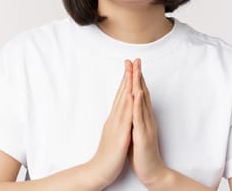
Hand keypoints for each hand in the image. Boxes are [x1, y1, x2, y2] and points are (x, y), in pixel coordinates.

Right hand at [87, 60, 133, 188]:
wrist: (99, 171)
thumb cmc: (108, 154)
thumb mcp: (115, 134)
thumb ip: (118, 122)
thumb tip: (121, 112)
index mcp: (116, 118)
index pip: (122, 96)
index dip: (127, 80)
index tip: (131, 66)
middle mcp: (115, 119)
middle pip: (122, 94)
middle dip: (127, 77)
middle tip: (131, 60)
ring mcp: (117, 126)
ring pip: (124, 102)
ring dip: (128, 85)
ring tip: (132, 71)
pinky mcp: (120, 135)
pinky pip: (126, 118)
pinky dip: (130, 105)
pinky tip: (133, 95)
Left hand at [128, 58, 169, 186]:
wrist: (152, 171)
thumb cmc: (143, 154)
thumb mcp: (137, 133)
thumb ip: (136, 120)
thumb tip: (132, 109)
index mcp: (144, 118)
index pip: (140, 95)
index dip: (136, 79)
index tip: (132, 66)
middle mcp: (147, 119)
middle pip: (142, 93)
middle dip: (138, 76)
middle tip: (136, 60)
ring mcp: (146, 126)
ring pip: (142, 102)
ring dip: (138, 85)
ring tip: (136, 71)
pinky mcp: (143, 135)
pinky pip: (139, 117)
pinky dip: (137, 105)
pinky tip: (135, 94)